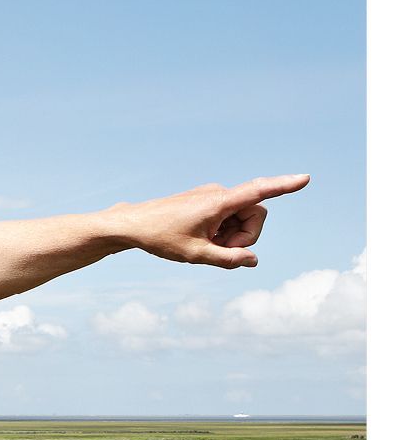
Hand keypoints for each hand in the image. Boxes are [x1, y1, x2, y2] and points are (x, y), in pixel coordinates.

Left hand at [108, 174, 309, 269]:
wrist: (134, 224)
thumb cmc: (161, 237)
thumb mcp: (196, 255)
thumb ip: (228, 260)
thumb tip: (253, 260)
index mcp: (218, 202)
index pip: (258, 191)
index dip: (284, 186)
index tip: (305, 178)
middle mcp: (219, 194)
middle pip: (256, 215)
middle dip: (245, 236)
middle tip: (219, 250)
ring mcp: (214, 196)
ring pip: (243, 218)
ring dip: (233, 236)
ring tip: (206, 244)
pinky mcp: (209, 201)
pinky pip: (230, 217)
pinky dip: (224, 231)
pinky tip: (202, 238)